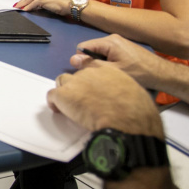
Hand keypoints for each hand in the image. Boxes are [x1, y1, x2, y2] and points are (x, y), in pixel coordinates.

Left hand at [14, 0, 74, 14]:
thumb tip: (38, 5)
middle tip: (17, 4)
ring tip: (18, 7)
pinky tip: (24, 10)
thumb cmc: (66, 2)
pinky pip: (32, 4)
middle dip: (23, 0)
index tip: (24, 1)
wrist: (71, 3)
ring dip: (23, 4)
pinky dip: (28, 7)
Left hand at [47, 66, 163, 137]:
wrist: (126, 120)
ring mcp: (75, 82)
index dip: (90, 81)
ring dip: (65, 92)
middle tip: (82, 101)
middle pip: (76, 75)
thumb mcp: (134, 92)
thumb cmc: (136, 110)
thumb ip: (121, 90)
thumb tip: (120, 97)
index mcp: (108, 70)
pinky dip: (54, 103)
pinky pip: (52, 96)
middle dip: (78, 87)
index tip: (91, 90)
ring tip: (70, 105)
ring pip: (62, 81)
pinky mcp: (64, 94)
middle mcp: (90, 72)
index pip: (91, 69)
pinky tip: (60, 111)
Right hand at [70, 34, 168, 88]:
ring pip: (99, 53)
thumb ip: (92, 65)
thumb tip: (72, 59)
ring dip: (100, 63)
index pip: (83, 47)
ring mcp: (119, 42)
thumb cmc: (138, 72)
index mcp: (109, 41)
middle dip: (91, 62)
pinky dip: (108, 62)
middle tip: (101, 75)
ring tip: (110, 74)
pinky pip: (107, 54)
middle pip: (90, 49)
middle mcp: (112, 38)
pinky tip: (116, 71)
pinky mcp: (123, 47)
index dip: (82, 60)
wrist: (161, 73)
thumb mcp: (113, 71)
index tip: (89, 72)